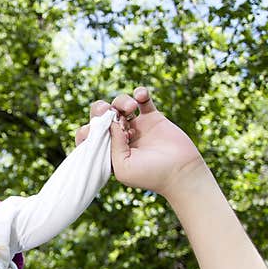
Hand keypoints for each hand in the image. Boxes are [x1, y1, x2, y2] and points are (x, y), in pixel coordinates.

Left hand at [77, 87, 205, 197]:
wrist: (180, 171)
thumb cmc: (150, 175)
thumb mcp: (123, 166)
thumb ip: (113, 145)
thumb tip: (110, 121)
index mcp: (107, 152)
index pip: (89, 136)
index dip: (87, 129)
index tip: (91, 129)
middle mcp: (119, 138)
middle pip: (102, 116)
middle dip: (100, 110)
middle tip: (106, 110)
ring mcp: (136, 126)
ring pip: (120, 105)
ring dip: (121, 101)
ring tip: (131, 108)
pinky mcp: (152, 118)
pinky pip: (143, 99)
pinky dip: (140, 93)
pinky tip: (141, 95)